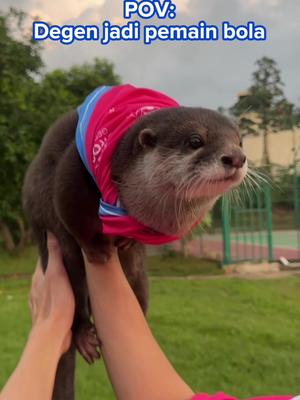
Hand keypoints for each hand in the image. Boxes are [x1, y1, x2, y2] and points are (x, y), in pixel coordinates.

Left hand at [29, 232, 74, 354]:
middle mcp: (36, 287)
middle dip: (59, 264)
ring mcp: (40, 300)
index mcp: (38, 276)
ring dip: (60, 279)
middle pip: (48, 270)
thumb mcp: (57, 273)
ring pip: (51, 284)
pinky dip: (61, 292)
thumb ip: (54, 254)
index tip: (64, 240)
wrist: (53, 334)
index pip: (45, 256)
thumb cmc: (57, 302)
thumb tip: (49, 233)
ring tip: (75, 275)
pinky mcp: (47, 311)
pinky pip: (54, 297)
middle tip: (74, 257)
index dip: (53, 248)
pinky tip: (70, 294)